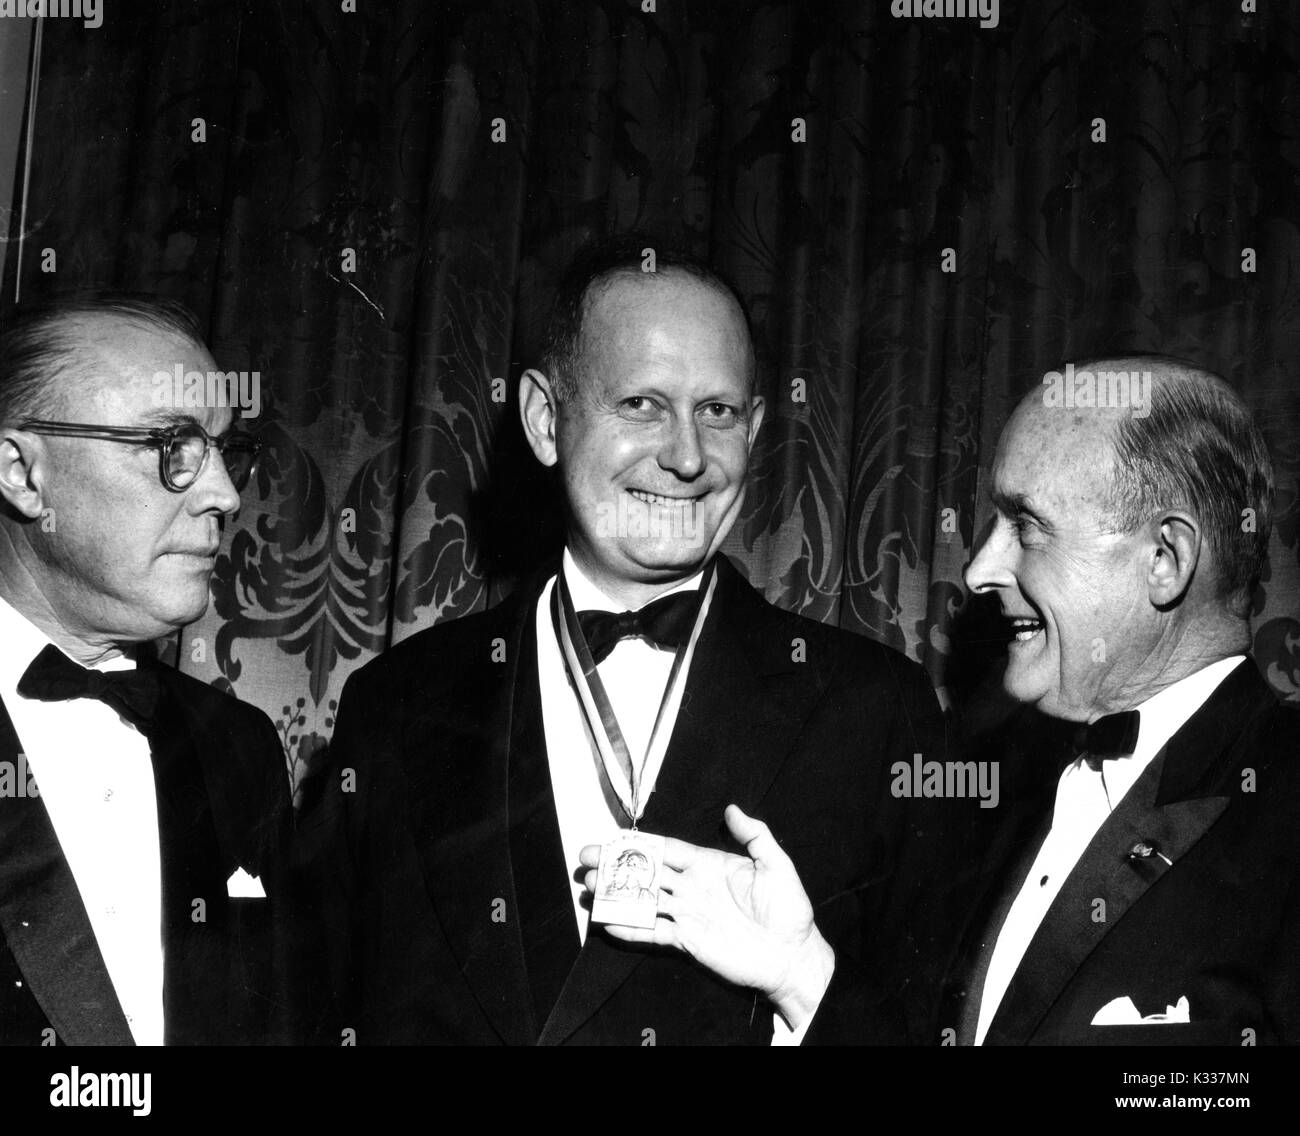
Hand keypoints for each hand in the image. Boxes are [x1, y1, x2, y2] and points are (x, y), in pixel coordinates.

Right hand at [580, 804, 834, 1029]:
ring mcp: (687, 914)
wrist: (791, 956)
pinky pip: (653, 933)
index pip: (667, 849)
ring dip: (616, 895)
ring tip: (588, 889)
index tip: (612, 838)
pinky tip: (608, 925)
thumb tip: (731, 808)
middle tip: (586, 859)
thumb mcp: (777, 866)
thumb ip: (755, 836)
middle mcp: (692, 887)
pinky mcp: (687, 942)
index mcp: (708, 865)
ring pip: (644, 900)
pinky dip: (631, 929)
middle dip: (616, 865)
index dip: (640, 843)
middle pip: (647, 872)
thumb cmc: (789, 910)